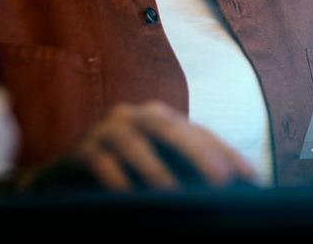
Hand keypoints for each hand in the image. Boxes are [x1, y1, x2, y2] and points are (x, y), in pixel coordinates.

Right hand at [18, 100, 257, 192]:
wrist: (61, 182)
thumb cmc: (121, 177)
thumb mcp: (157, 172)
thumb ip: (187, 174)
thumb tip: (231, 191)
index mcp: (159, 119)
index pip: (199, 132)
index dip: (226, 152)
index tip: (251, 177)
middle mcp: (134, 117)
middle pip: (171, 129)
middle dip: (199, 155)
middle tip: (221, 182)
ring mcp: (105, 130)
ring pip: (135, 144)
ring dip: (156, 170)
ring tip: (173, 194)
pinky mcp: (80, 151)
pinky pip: (99, 162)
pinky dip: (114, 178)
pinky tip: (126, 194)